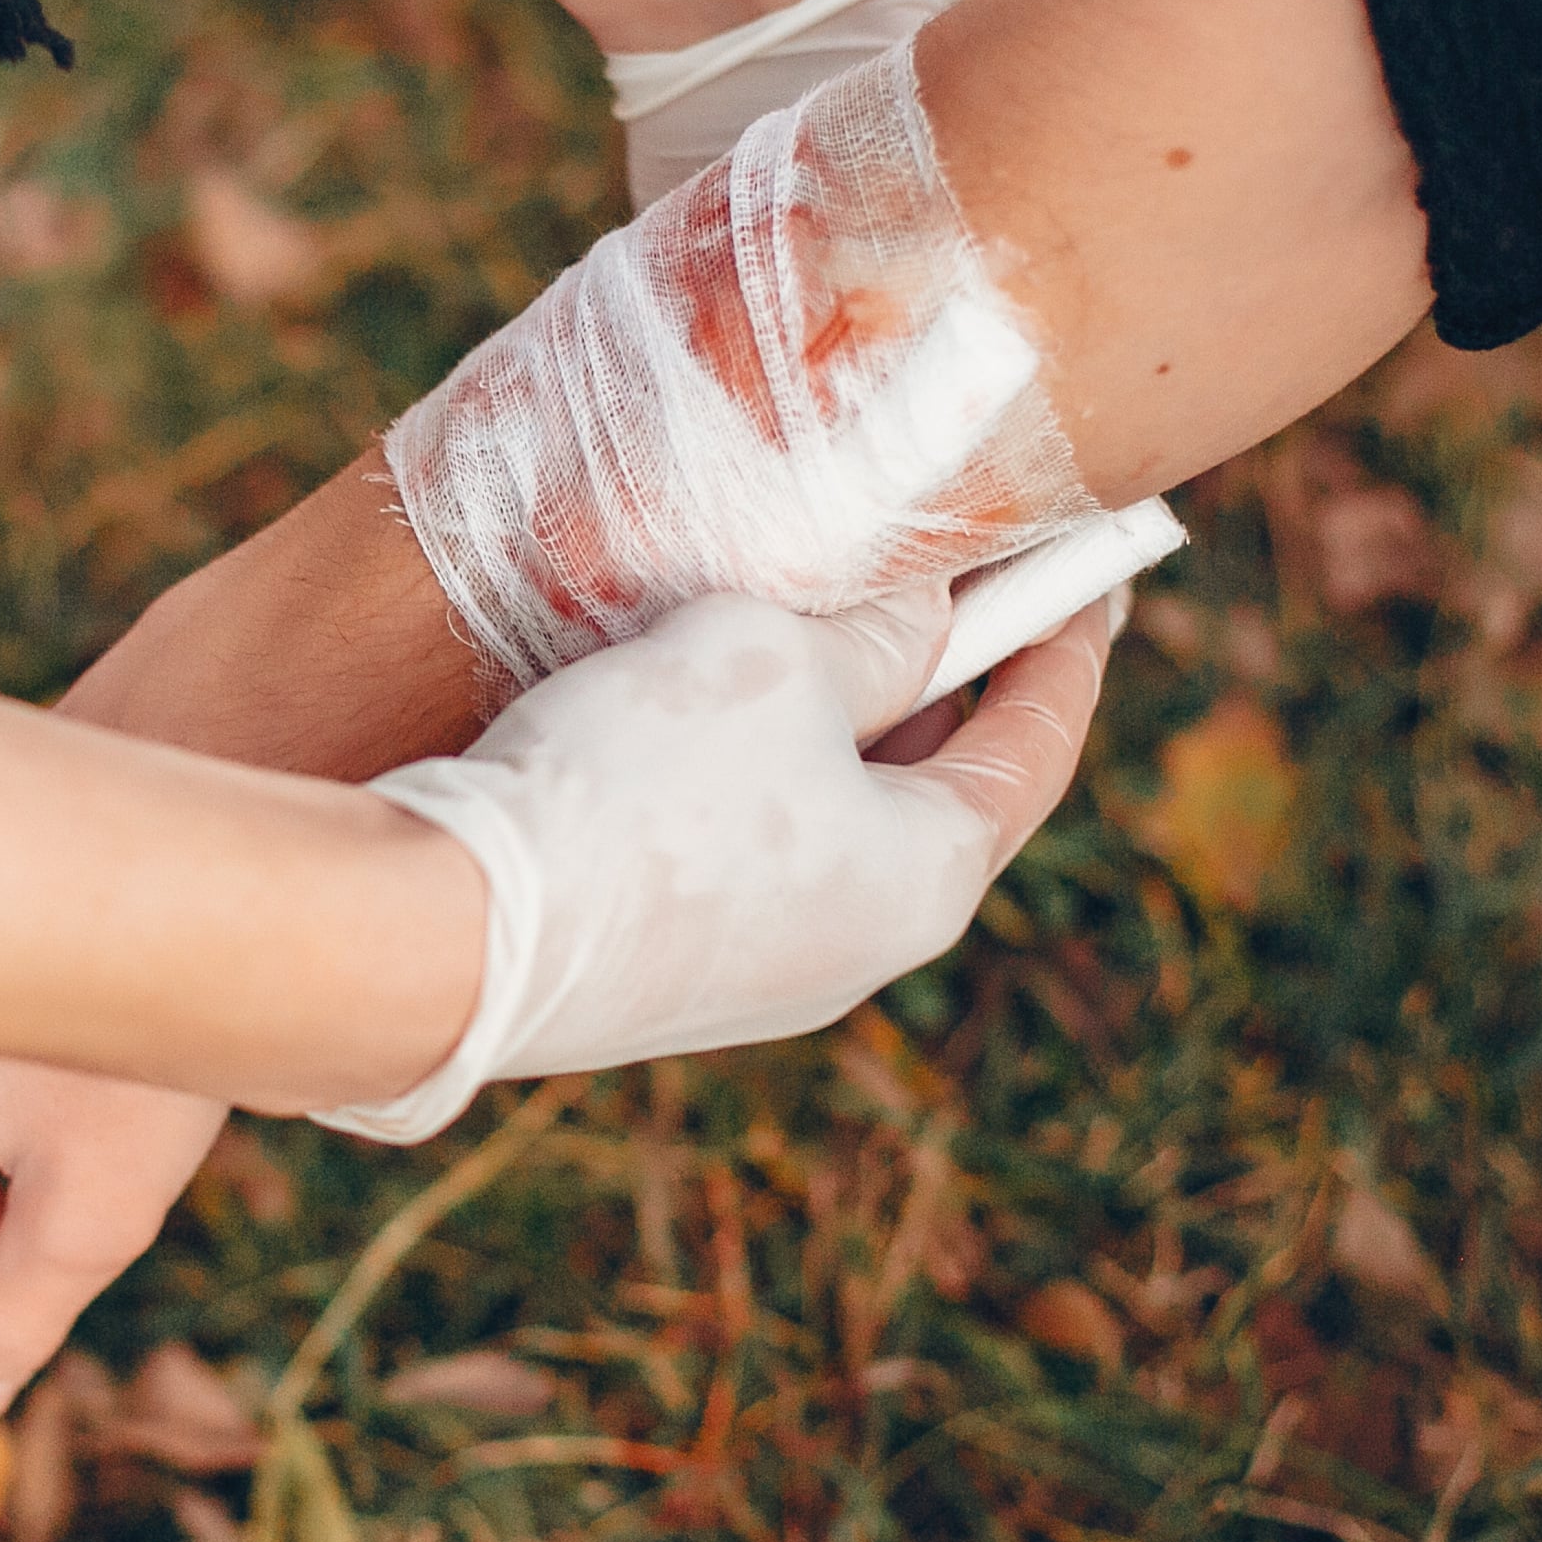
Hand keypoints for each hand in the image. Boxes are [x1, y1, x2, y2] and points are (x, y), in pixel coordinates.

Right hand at [328, 583, 1115, 1139]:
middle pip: (932, 786)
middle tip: (951, 576)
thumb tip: (925, 618)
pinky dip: (748, 763)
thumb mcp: (776, 660)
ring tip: (809, 614)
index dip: (1063, 642)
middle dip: (941, 675)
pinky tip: (694, 698)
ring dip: (829, 714)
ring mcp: (754, 972)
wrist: (452, 933)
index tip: (1089, 568)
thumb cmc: (641, 781)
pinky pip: (738, 846)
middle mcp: (856, 948)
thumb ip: (872, 632)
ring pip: (825, 814)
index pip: (1031, 748)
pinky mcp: (660, 971)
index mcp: (924, 883)